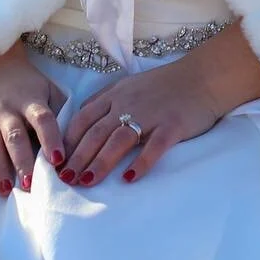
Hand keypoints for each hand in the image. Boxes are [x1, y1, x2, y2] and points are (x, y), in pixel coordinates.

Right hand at [0, 43, 66, 195]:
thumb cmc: (28, 85)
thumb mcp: (49, 90)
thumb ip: (61, 113)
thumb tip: (74, 143)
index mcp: (31, 101)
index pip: (43, 119)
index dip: (51, 138)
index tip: (59, 159)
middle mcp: (8, 110)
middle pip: (15, 136)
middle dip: (22, 161)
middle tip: (30, 185)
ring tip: (4, 189)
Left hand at [59, 23, 259, 187]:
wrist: (203, 77)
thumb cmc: (167, 84)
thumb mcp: (131, 85)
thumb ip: (108, 101)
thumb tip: (83, 121)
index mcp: (117, 94)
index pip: (84, 118)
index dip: (68, 140)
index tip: (55, 160)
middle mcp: (128, 103)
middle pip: (96, 132)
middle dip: (77, 157)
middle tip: (64, 179)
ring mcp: (150, 114)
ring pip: (118, 140)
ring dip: (100, 162)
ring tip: (86, 182)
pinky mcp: (172, 126)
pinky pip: (153, 147)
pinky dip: (140, 164)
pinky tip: (128, 180)